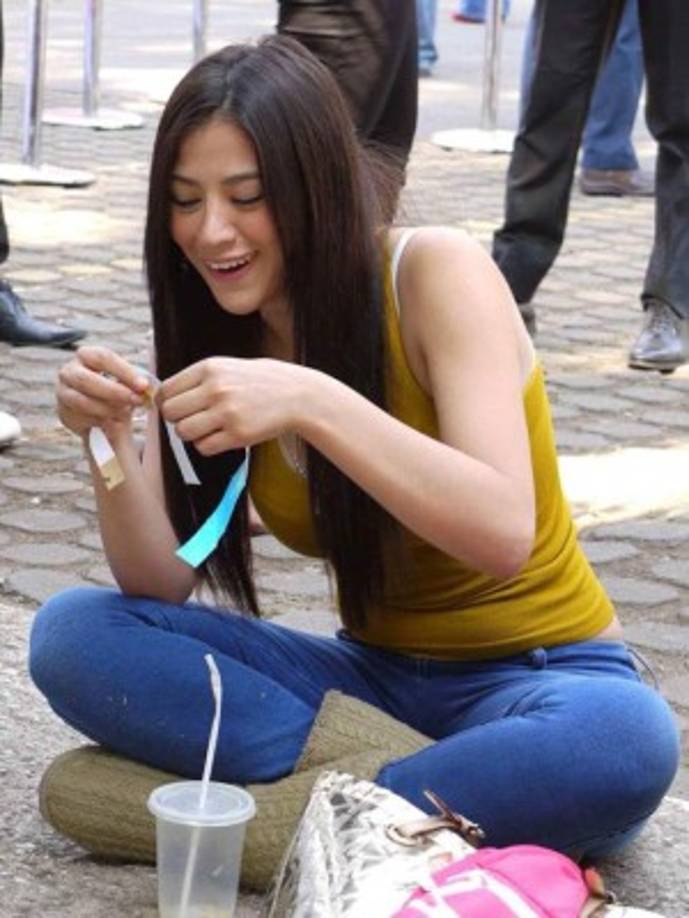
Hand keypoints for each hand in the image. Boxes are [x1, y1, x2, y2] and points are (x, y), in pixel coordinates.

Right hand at [56, 345, 149, 437]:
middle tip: (137, 401)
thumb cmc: (115, 390)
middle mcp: (69, 371)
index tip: (143, 385)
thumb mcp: (125, 383)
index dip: (124, 371)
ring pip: (83, 402)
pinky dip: (100, 421)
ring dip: (108, 409)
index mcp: (86, 356)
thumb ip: (134, 384)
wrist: (99, 414)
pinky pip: (81, 418)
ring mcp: (63, 392)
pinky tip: (111, 421)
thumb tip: (146, 389)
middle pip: (87, 380)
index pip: (103, 357)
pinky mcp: (63, 413)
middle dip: (115, 392)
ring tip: (125, 413)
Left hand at [158, 357, 308, 455]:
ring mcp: (227, 413)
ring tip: (208, 428)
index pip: (166, 390)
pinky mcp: (238, 435)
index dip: (167, 402)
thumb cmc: (260, 382)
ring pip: (184, 432)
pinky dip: (207, 445)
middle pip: (170, 412)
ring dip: (191, 434)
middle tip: (193, 419)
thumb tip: (163, 396)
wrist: (297, 395)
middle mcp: (215, 389)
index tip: (177, 407)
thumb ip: (198, 379)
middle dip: (178, 419)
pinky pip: (204, 447)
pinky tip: (221, 436)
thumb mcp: (227, 367)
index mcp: (209, 368)